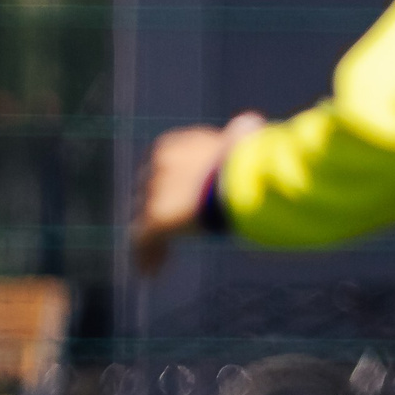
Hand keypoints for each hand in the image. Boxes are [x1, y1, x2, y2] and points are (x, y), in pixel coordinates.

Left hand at [132, 113, 262, 275]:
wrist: (244, 178)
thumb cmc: (253, 160)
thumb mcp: (246, 142)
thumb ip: (241, 136)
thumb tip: (252, 122)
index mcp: (175, 146)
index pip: (162, 166)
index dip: (169, 185)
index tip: (182, 201)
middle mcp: (158, 166)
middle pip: (149, 192)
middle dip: (158, 209)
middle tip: (172, 230)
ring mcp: (155, 193)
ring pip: (143, 218)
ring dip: (152, 238)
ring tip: (159, 258)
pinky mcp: (157, 218)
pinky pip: (141, 241)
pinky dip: (145, 256)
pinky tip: (151, 273)